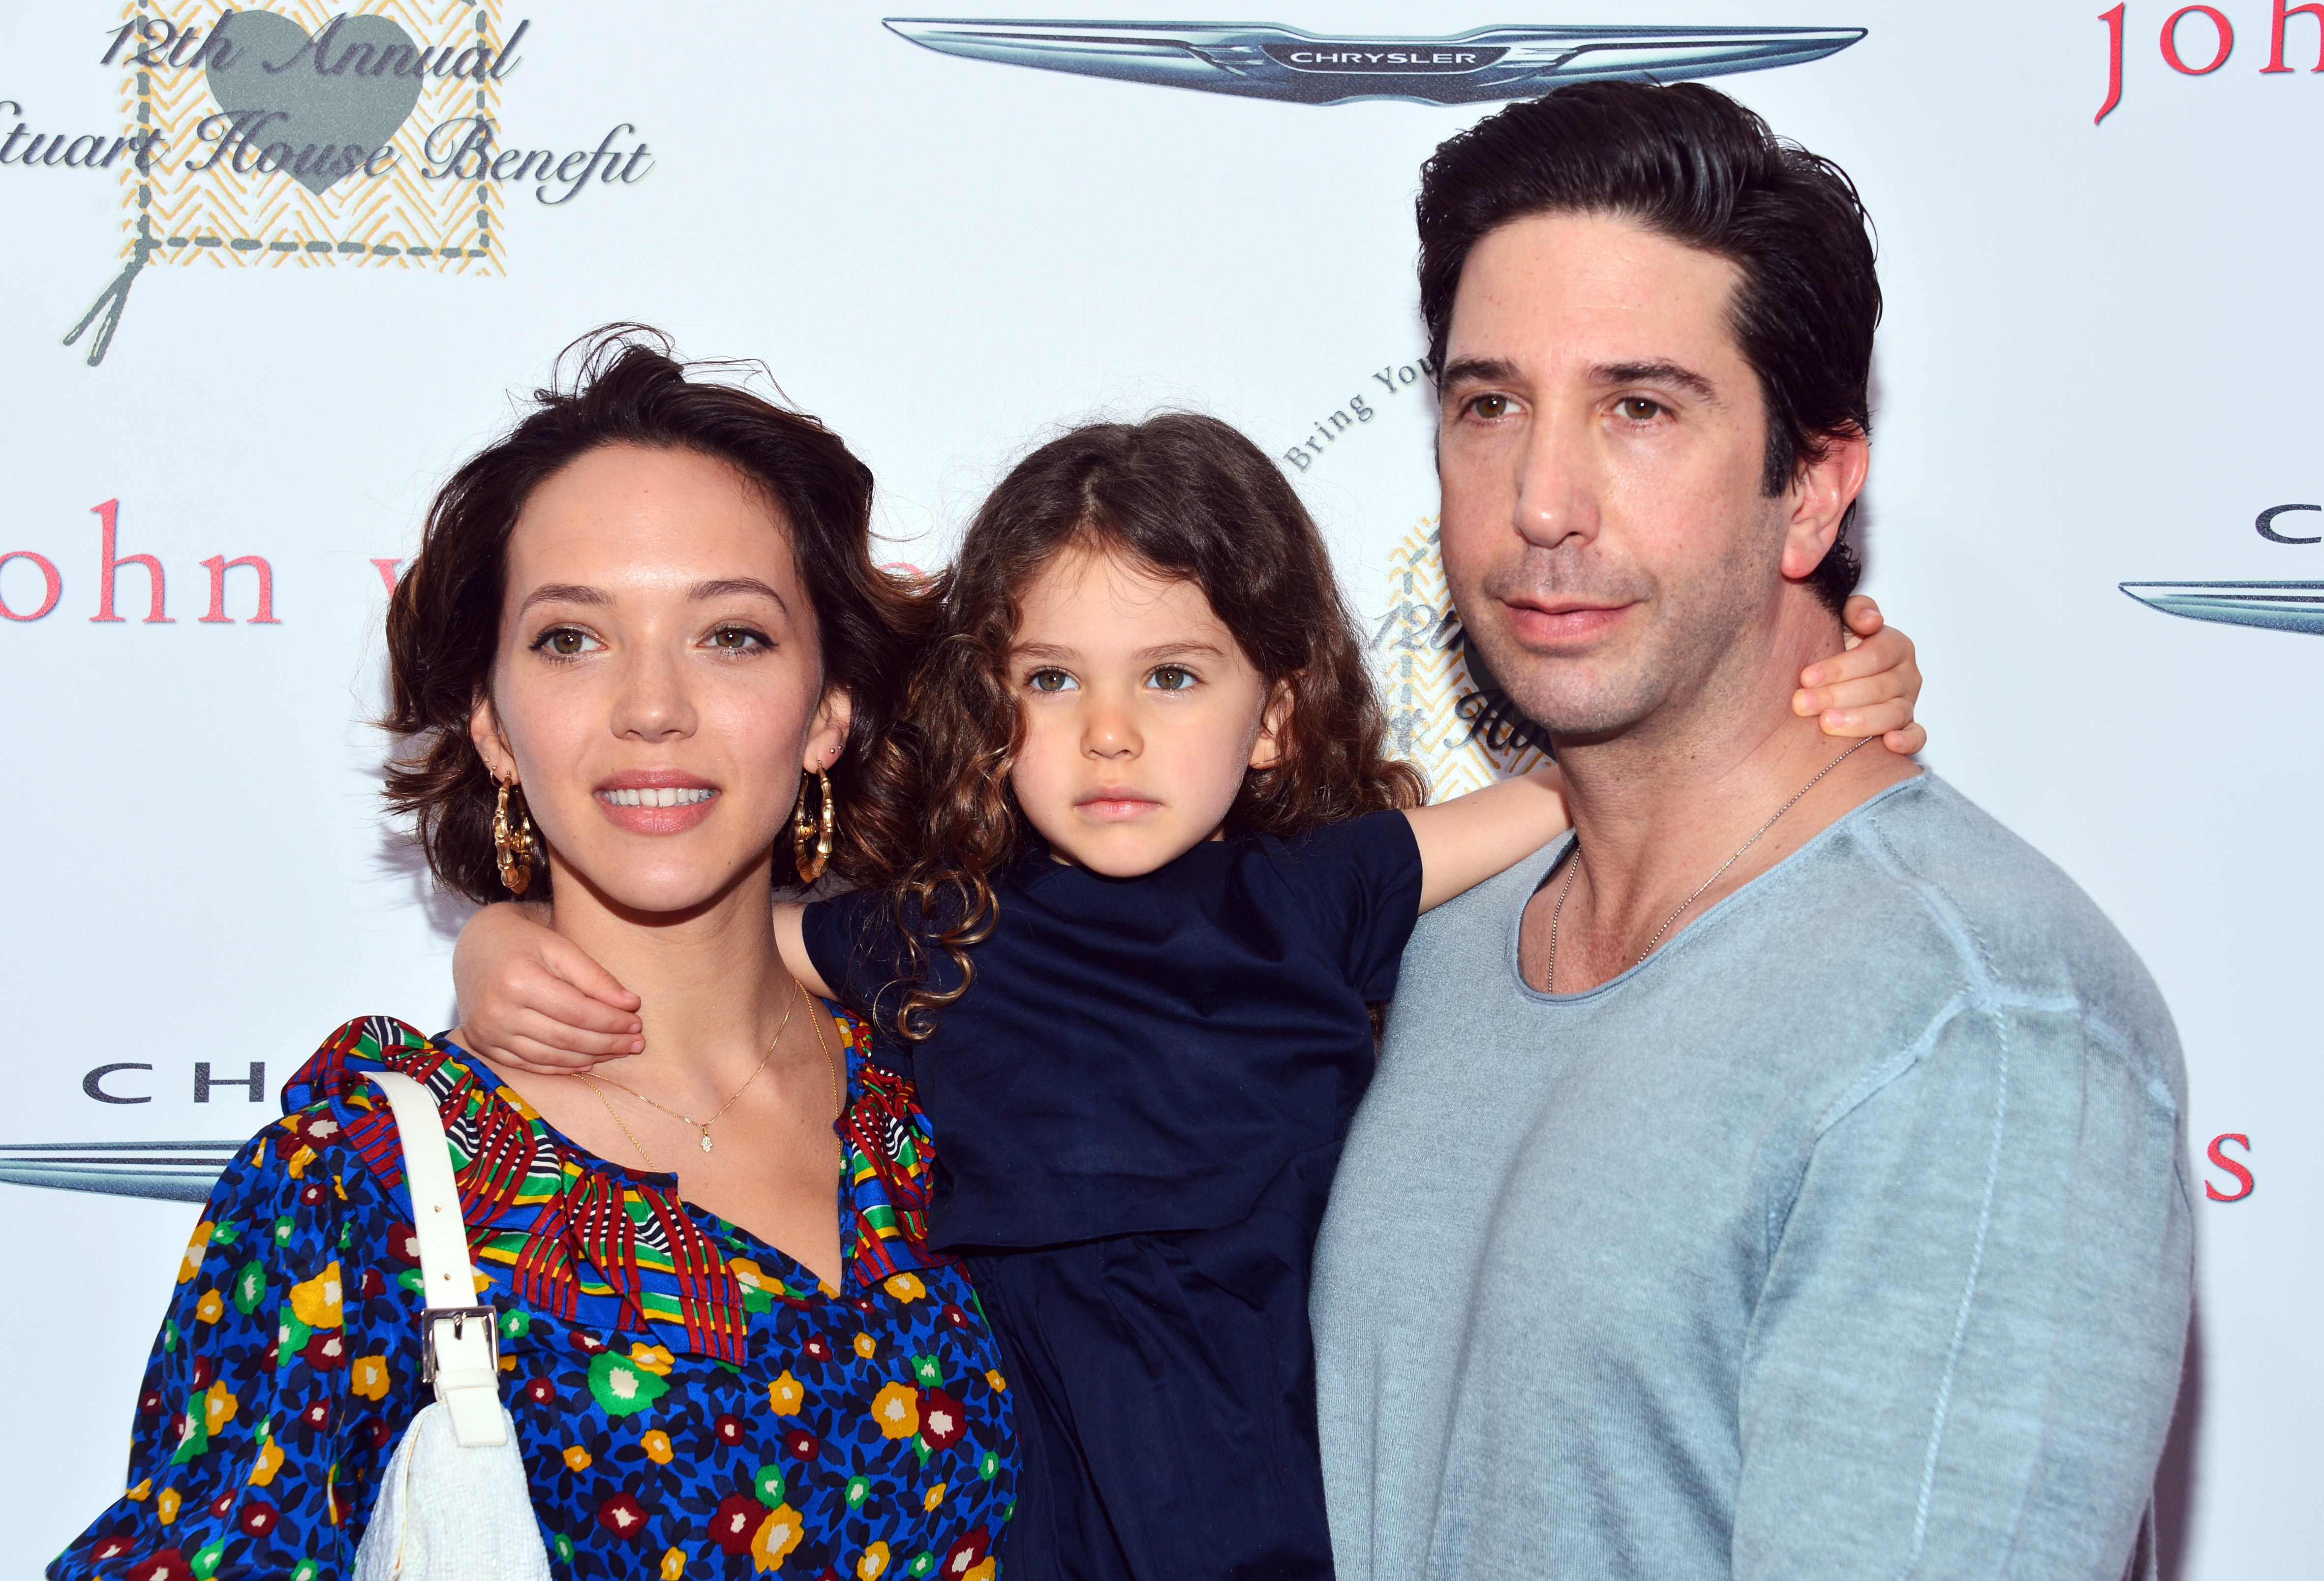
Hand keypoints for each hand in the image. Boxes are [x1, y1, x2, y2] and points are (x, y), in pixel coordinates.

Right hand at [450, 903, 643, 1073]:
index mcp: (517, 980)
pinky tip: (588, 1061)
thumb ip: (595, 977)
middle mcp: (498, 1011)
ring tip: (619, 1052)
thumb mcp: (560, 947)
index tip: (637, 1022)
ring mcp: (488, 1032)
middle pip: (565, 1038)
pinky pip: (530, 1064)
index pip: (577, 1012)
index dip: (611, 1021)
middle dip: (607, 1043)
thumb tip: (631, 1005)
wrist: (477, 945)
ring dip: (590, 1057)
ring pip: (550, 1056)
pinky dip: (562, 1066)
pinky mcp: (484, 1045)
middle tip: (636, 1042)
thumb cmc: (524, 941)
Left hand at [1794, 595, 1925, 755]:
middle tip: (1803, 703)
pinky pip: (1916, 736)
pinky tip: (1888, 744)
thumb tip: (1871, 620)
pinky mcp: (1908, 727)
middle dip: (1837, 696)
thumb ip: (1855, 610)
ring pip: (1893, 714)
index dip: (1840, 667)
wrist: (1837, 677)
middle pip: (1878, 687)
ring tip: (1826, 723)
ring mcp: (1909, 702)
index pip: (1874, 656)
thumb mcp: (1842, 620)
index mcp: (1895, 645)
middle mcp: (1907, 674)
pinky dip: (1906, 742)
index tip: (1806, 677)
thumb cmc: (1837, 646)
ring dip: (1860, 720)